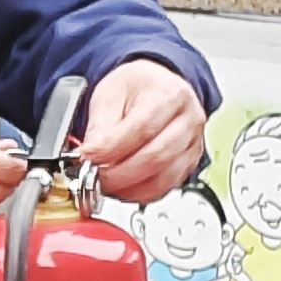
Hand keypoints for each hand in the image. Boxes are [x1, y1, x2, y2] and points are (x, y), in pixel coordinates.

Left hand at [77, 59, 208, 206]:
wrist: (156, 87)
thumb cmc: (136, 88)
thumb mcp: (110, 94)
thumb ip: (100, 126)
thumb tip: (91, 156)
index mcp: (169, 94)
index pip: (142, 128)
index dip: (111, 149)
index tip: (87, 157)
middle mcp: (188, 120)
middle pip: (156, 157)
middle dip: (119, 174)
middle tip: (93, 176)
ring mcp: (193, 144)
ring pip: (163, 178)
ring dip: (129, 188)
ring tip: (105, 183)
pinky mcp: (189, 164)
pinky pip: (166, 187)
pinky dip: (140, 193)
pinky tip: (122, 188)